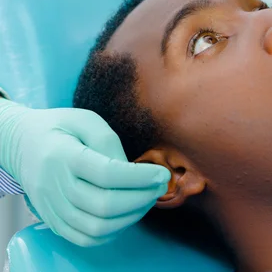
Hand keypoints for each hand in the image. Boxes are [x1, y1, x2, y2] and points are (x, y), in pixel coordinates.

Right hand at [0, 100, 169, 245]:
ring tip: (147, 199)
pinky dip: (113, 231)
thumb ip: (109, 142)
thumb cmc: (61, 129)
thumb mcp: (86, 120)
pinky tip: (127, 214)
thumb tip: (131, 171)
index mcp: (63, 155)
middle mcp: (55, 186)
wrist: (22, 144)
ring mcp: (52, 208)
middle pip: (104, 205)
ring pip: (97, 226)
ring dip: (132, 216)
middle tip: (159, 186)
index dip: (140, 177)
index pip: (107, 174)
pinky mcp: (54, 221)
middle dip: (142, 198)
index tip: (161, 174)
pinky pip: (86, 238)